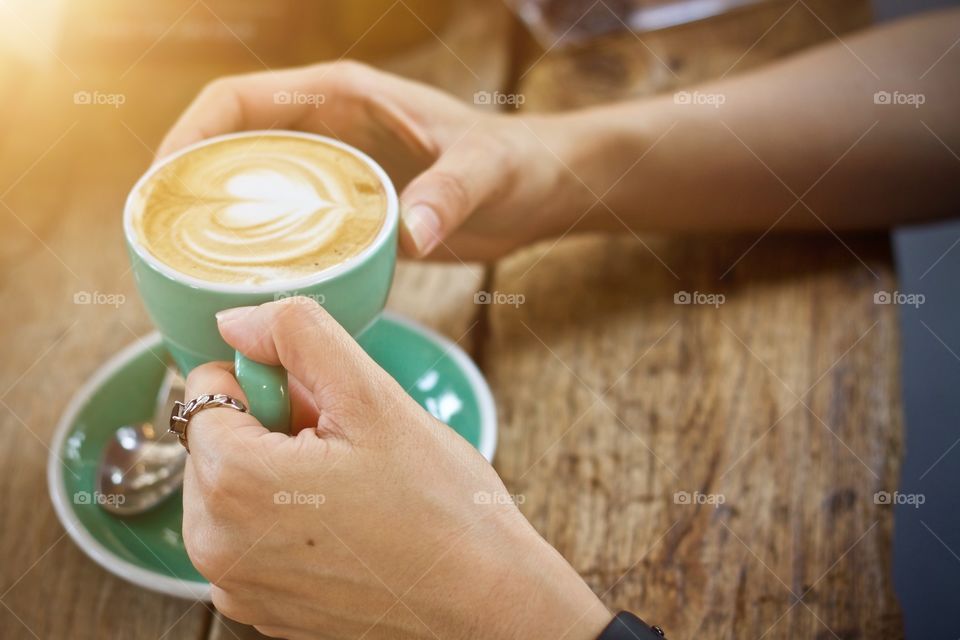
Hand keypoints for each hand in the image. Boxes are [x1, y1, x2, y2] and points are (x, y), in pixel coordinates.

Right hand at [157, 62, 571, 260]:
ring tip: (182, 272)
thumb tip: (412, 233)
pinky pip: (287, 224)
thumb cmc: (516, 164)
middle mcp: (328, 129)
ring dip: (215, 222)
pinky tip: (248, 289)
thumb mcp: (486, 172)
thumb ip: (449, 194)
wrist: (538, 188)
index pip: (238, 102)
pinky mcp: (349, 208)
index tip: (158, 184)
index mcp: (343, 98)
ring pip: (252, 188)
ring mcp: (335, 170)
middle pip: (228, 147)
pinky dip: (260, 249)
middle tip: (155, 243)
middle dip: (184, 186)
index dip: (187, 136)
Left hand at [182, 297, 609, 638]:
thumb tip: (235, 319)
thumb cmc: (440, 505)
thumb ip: (298, 336)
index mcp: (232, 482)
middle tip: (345, 448)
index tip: (324, 410)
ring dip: (278, 474)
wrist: (485, 601)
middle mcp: (215, 544)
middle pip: (216, 440)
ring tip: (350, 489)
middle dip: (271, 429)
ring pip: (233, 487)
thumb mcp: (374, 397)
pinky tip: (345, 527)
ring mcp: (236, 584)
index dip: (272, 383)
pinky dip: (284, 521)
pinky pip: (251, 536)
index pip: (208, 388)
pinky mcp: (260, 608)